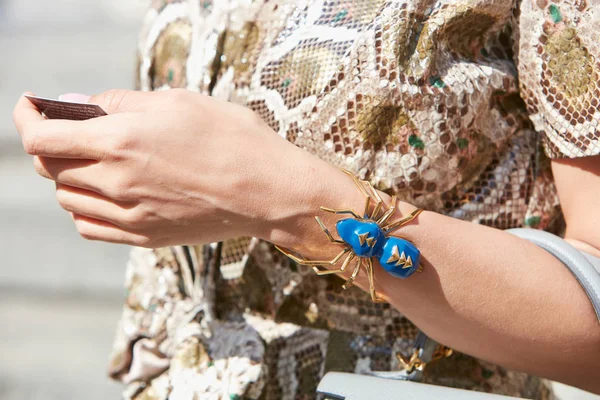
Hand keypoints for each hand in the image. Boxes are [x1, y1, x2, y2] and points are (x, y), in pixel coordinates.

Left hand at [13, 89, 319, 246]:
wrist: (269, 191)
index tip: (31, 107)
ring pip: (68, 199)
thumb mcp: (179, 101)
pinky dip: (86, 208)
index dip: (27, 118)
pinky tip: (108, 193)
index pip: (42, 137)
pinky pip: (90, 226)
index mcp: (121, 141)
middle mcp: (117, 182)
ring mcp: (130, 215)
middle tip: (75, 130)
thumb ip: (120, 102)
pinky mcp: (145, 237)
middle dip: (53, 144)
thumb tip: (76, 105)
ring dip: (70, 177)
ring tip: (97, 162)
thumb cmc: (232, 138)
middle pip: (52, 169)